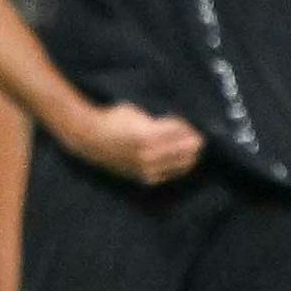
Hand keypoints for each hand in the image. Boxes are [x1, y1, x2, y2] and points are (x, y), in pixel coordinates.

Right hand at [51, 101, 205, 185]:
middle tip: (199, 131)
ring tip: (191, 144)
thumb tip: (183, 121)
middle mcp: (150, 155)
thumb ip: (160, 119)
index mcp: (148, 135)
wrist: (91, 140)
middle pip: (188, 149)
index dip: (192, 124)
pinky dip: (180, 165)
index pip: (183, 131)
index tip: (196, 119)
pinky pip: (173, 174)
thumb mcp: (137, 112)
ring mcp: (149, 169)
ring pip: (184, 164)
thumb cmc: (114, 119)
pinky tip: (180, 157)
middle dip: (195, 140)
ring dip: (191, 153)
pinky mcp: (146, 178)